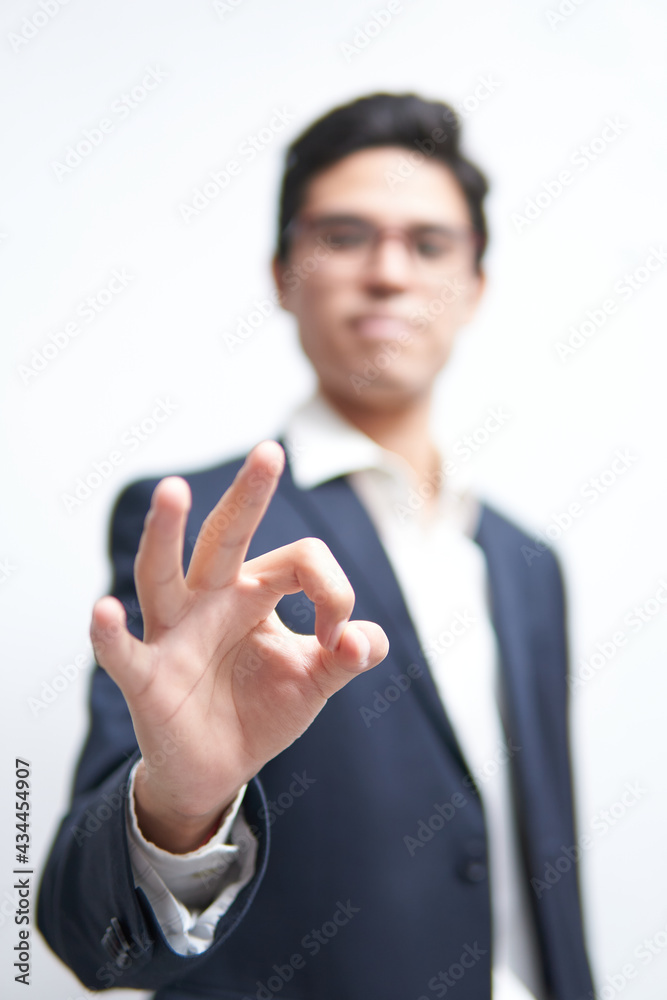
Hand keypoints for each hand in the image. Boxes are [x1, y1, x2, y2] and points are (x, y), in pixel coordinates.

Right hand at [90, 440, 387, 851]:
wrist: (218, 767)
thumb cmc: (263, 708)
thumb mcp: (316, 680)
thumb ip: (350, 656)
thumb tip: (365, 641)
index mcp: (254, 590)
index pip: (300, 561)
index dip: (334, 593)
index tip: (342, 640)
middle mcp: (210, 599)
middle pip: (225, 537)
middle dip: (247, 497)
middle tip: (268, 453)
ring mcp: (173, 634)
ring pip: (163, 574)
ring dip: (165, 535)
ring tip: (172, 491)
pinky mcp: (147, 678)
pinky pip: (123, 652)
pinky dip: (110, 633)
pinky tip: (105, 609)